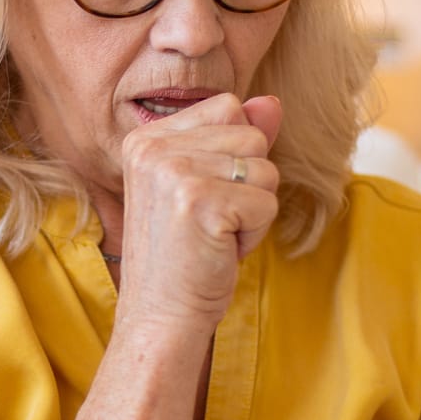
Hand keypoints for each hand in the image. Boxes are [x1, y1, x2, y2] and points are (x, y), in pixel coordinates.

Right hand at [113, 92, 282, 339]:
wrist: (159, 317)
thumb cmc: (183, 257)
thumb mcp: (207, 187)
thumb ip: (235, 141)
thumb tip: (273, 102)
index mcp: (147, 138)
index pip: (229, 109)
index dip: (233, 158)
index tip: (201, 199)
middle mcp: (155, 148)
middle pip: (252, 136)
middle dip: (247, 185)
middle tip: (209, 223)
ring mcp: (175, 172)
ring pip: (265, 169)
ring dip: (252, 211)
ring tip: (213, 236)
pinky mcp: (201, 202)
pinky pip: (267, 202)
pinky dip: (254, 234)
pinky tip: (219, 251)